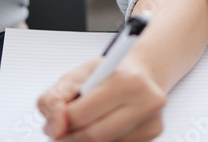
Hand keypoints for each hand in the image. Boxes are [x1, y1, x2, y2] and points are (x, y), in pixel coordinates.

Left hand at [38, 56, 166, 140]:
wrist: (141, 73)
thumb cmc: (108, 73)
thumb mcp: (77, 76)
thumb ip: (55, 99)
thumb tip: (54, 129)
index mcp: (126, 80)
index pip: (82, 114)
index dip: (61, 123)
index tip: (53, 125)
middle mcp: (146, 101)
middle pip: (94, 135)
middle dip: (71, 137)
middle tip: (61, 133)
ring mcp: (152, 122)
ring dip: (85, 141)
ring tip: (82, 125)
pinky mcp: (154, 135)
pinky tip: (101, 127)